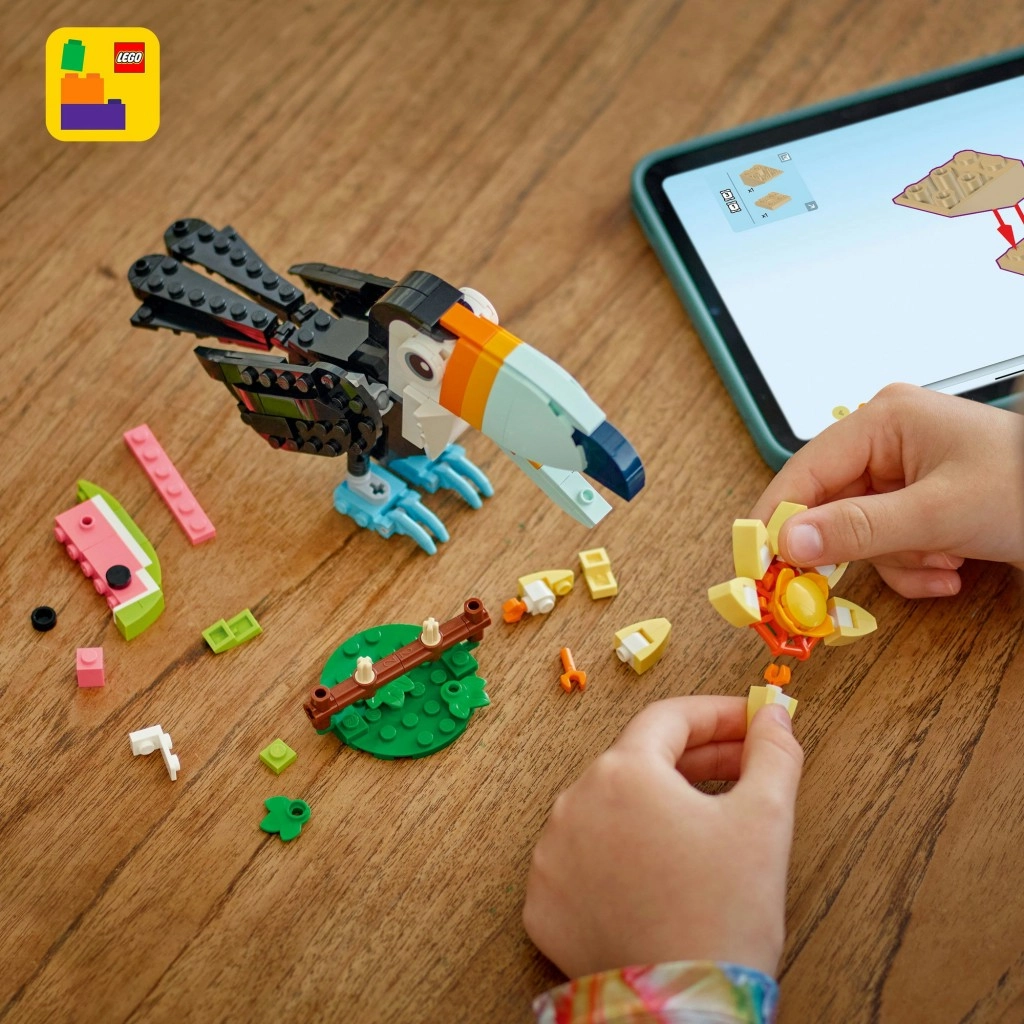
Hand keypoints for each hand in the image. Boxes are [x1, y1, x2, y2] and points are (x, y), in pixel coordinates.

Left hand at [522, 696, 802, 979]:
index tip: (753, 722)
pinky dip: (621, 853)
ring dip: (656, 806)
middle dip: (696, 759)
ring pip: (609, 809)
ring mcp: (551, 855)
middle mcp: (574, 802)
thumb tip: (774, 715)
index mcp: (622, 772)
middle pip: (639, 761)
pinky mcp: (543, 903)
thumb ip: (773, 753)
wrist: (683, 1011)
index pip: (670, 719)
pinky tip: (660, 867)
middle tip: (745, 768)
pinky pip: (585, 859)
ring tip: (705, 822)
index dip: (718, 715)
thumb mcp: (765, 821)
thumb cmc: (724, 915)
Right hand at [751, 384, 1023, 597]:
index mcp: (883, 420)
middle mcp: (885, 441)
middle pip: (828, 507)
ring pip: (858, 533)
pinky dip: (914, 565)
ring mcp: (902, 473)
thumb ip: (858, 529)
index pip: (803, 472)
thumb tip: (789, 543)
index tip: (754, 566)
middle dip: (854, 549)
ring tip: (942, 562)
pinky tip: (953, 567)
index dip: (775, 520)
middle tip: (823, 595)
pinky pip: (887, 542)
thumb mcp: (940, 513)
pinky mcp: (917, 502)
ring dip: (896, 561)